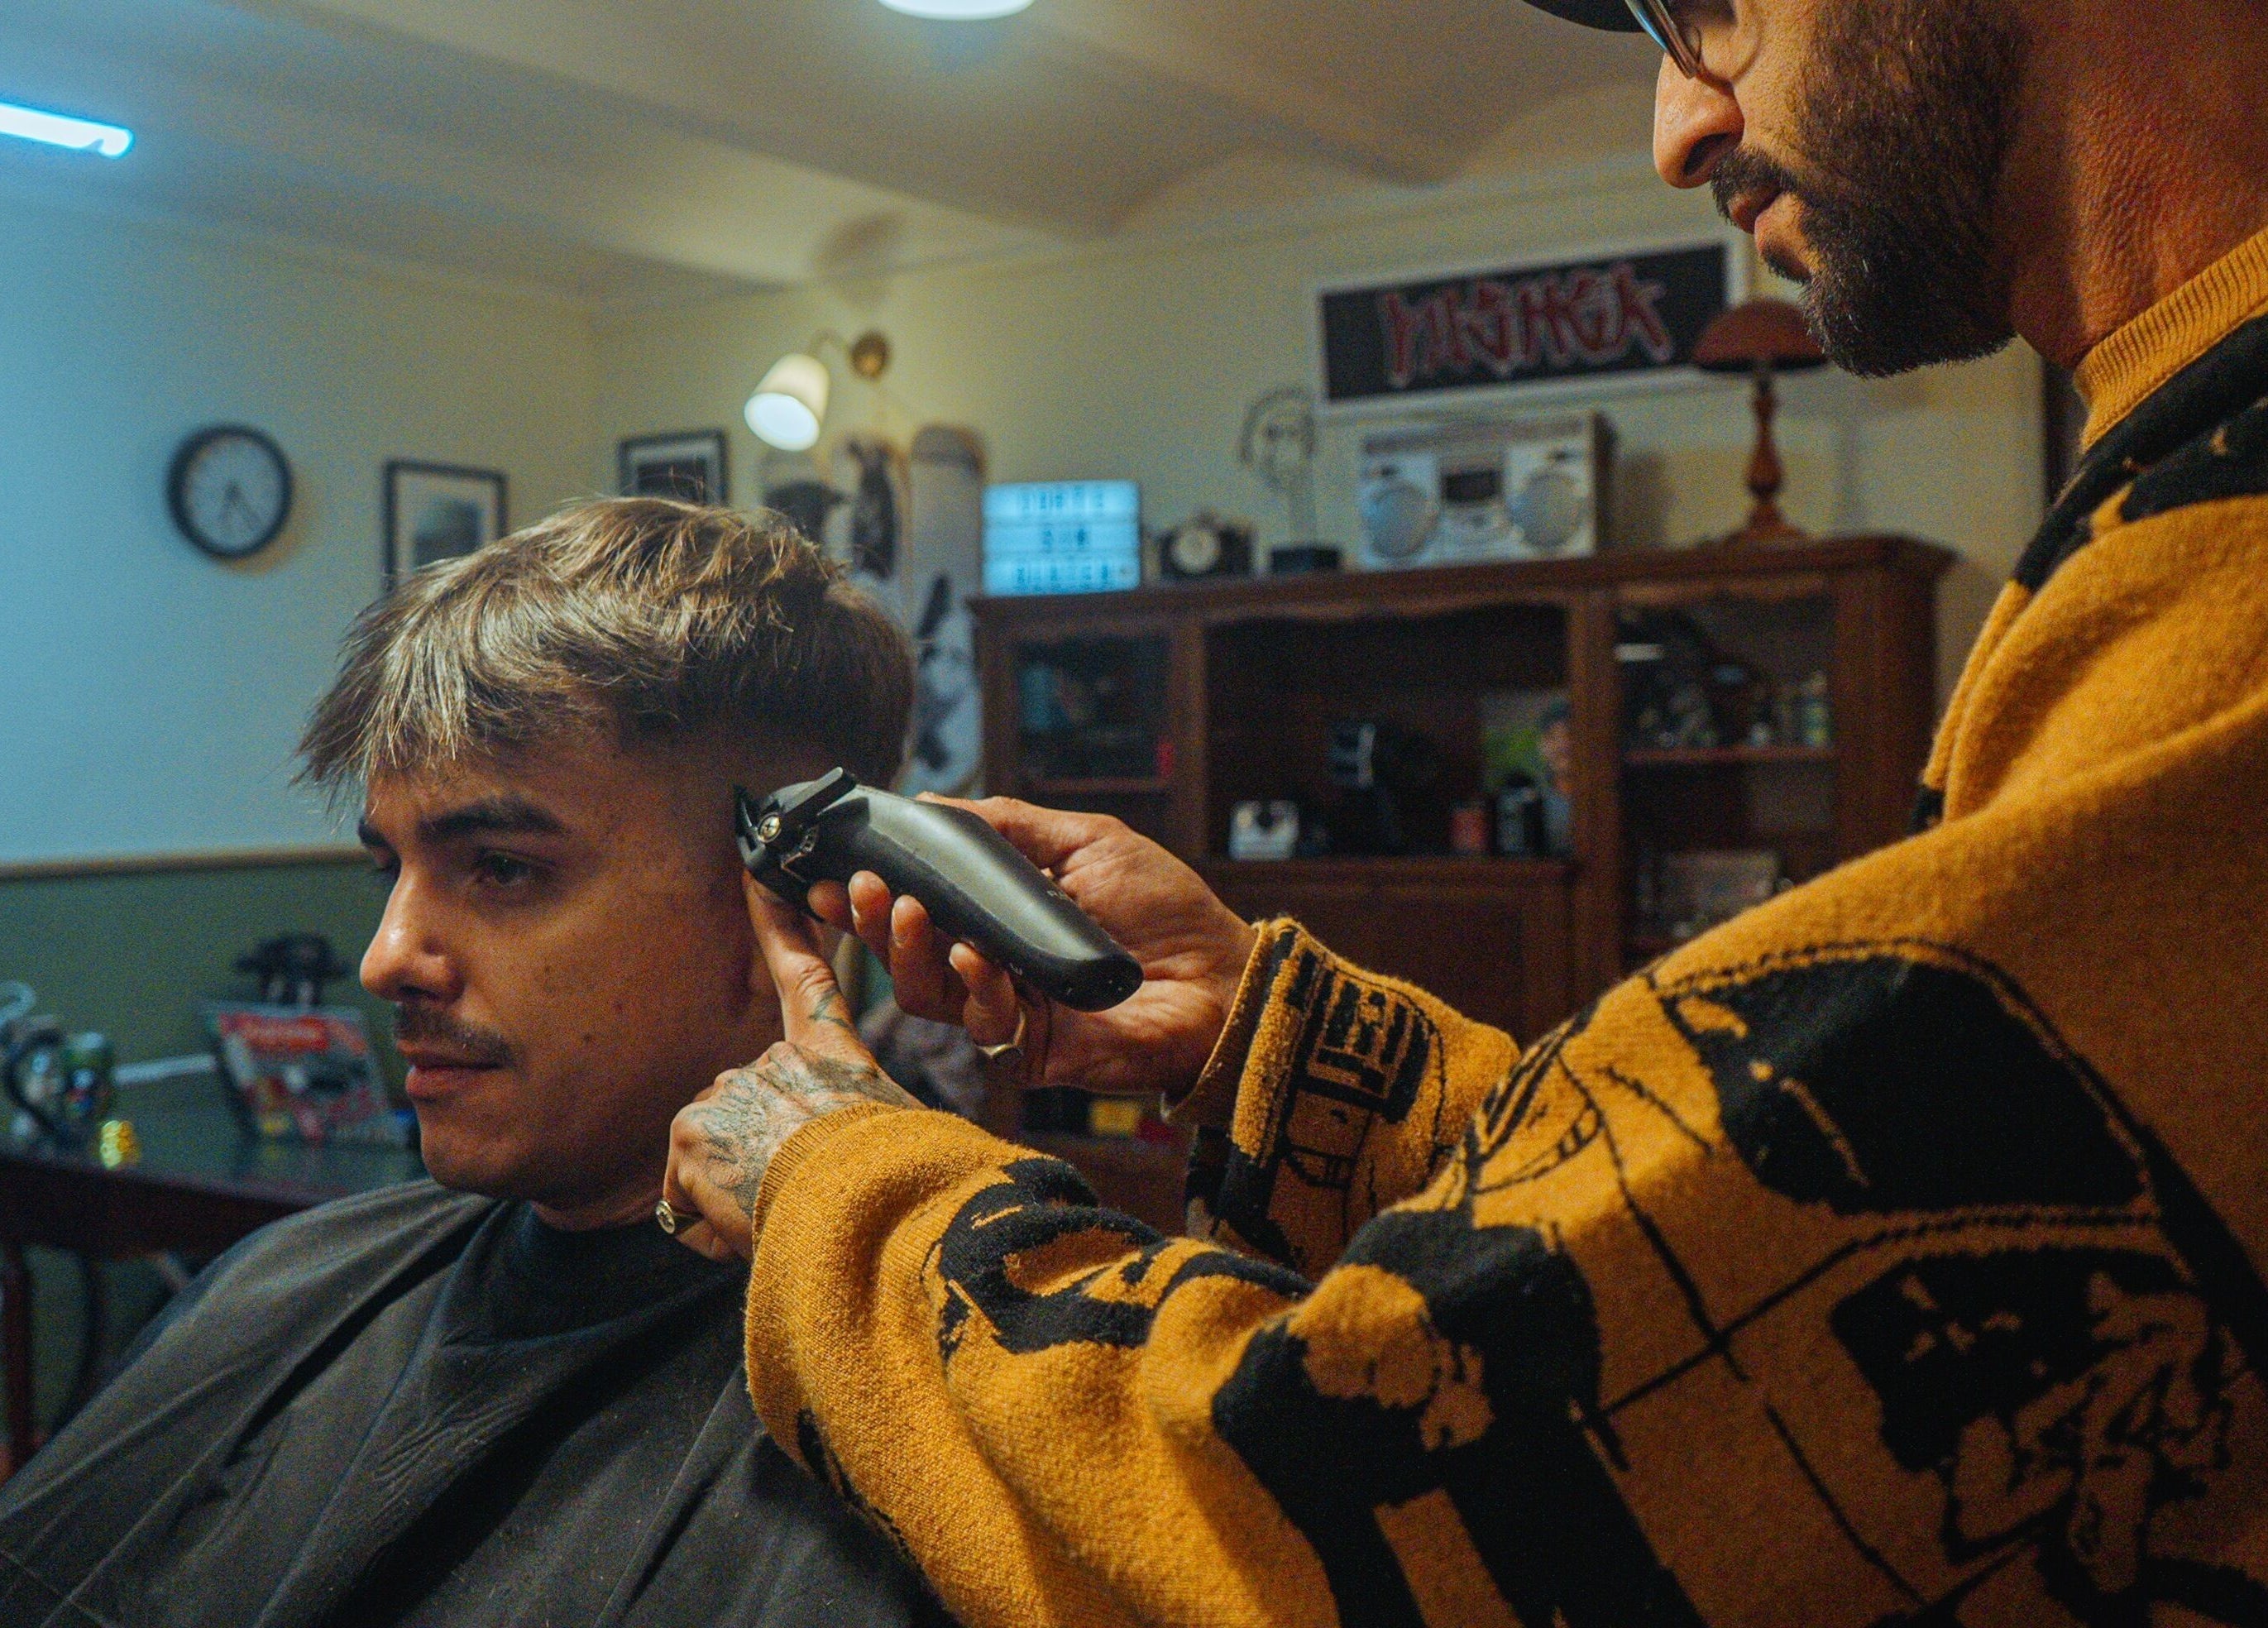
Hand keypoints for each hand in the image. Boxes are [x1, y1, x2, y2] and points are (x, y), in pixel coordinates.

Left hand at [662, 876, 919, 1261]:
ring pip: (713, 1151)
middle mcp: (780, 1059)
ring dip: (733, 1191)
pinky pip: (683, 1194)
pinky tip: (744, 1224)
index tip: (756, 873)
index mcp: (835, 1054)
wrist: (869, 1211)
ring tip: (780, 1212)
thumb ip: (849, 1124)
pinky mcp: (694, 1126)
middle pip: (745, 1107)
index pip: (805, 975)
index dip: (780, 924)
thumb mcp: (894, 1140)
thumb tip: (812, 1145)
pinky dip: (705, 1222)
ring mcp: (732, 1089)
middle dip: (756, 1153)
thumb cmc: (895, 1192)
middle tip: (797, 1193)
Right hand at [808, 797, 1255, 1101]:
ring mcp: (1008, 1009)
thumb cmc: (1164, 908)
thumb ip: (1008, 827)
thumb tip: (932, 801)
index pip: (915, 906)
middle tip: (857, 887)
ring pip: (926, 993)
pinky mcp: (1032, 1048)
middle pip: (903, 954)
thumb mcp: (1084, 842)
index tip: (828, 870)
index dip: (868, 893)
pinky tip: (981, 956)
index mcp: (996, 917)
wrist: (1224, 975)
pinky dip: (975, 986)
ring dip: (907, 952)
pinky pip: (982, 1022)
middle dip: (869, 920)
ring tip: (910, 910)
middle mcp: (990, 965)